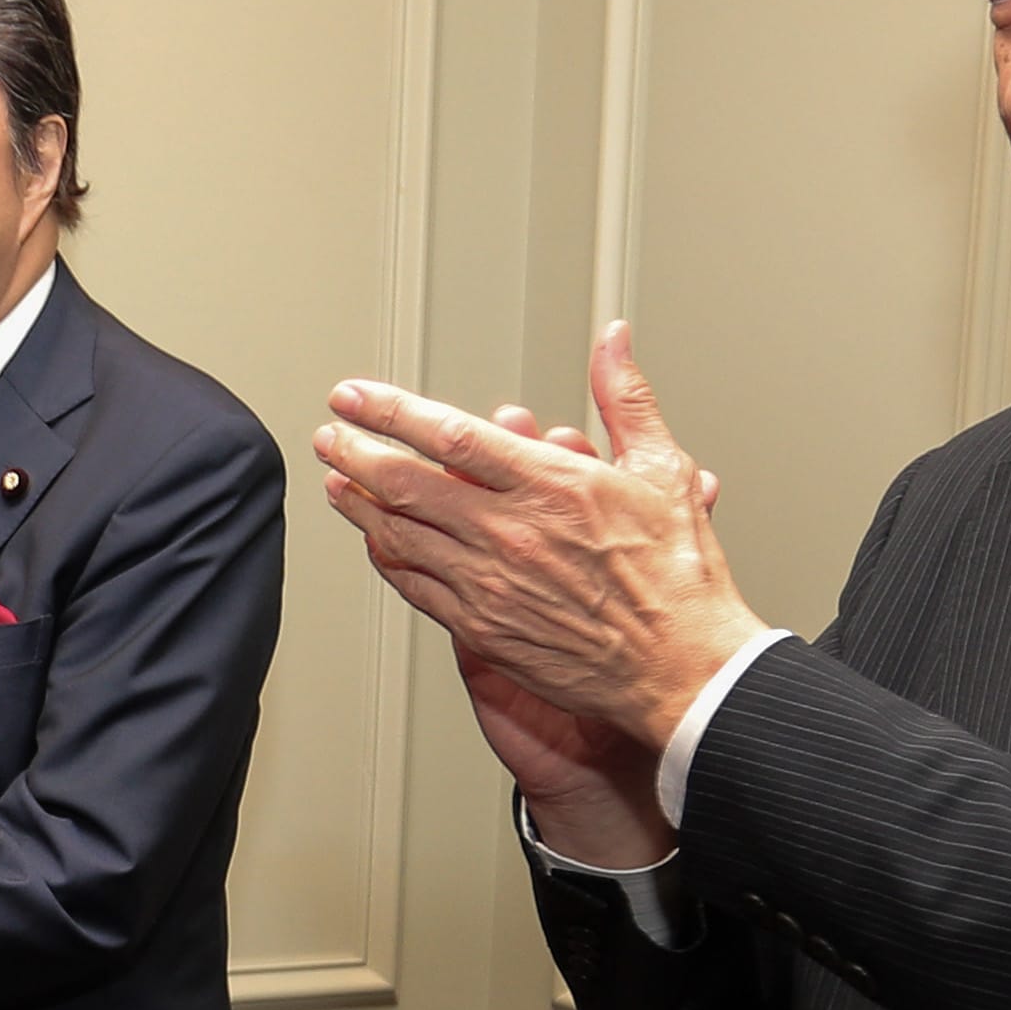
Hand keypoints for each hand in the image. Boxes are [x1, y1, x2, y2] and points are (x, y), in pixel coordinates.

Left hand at [315, 324, 770, 774]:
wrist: (680, 669)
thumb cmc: (678, 578)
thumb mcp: (663, 469)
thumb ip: (625, 398)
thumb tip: (613, 340)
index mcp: (549, 485)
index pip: (449, 435)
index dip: (390, 411)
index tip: (355, 397)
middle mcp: (509, 533)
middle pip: (405, 484)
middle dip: (354, 453)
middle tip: (330, 435)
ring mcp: (489, 584)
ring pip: (399, 537)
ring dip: (358, 506)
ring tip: (336, 482)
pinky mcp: (482, 628)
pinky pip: (415, 587)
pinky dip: (388, 560)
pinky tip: (376, 544)